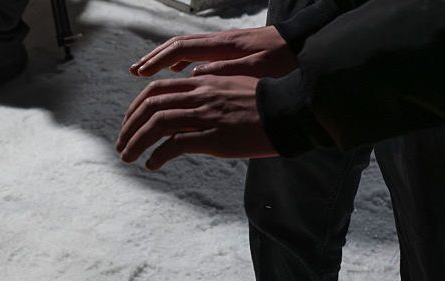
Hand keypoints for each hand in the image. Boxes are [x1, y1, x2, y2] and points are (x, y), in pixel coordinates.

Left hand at [116, 75, 277, 168]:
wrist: (288, 112)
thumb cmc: (263, 103)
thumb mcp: (232, 85)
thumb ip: (210, 84)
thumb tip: (194, 83)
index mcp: (202, 83)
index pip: (157, 90)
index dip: (136, 107)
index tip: (129, 123)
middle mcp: (199, 96)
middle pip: (150, 106)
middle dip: (129, 126)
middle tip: (121, 144)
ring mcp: (205, 116)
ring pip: (157, 125)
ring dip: (136, 142)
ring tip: (128, 157)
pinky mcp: (213, 137)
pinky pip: (175, 145)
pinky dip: (158, 155)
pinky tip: (152, 164)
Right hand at [130, 26, 296, 78]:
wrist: (310, 46)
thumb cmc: (287, 62)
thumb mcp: (258, 71)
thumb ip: (225, 71)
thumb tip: (193, 74)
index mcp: (224, 46)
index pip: (181, 49)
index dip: (158, 61)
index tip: (140, 74)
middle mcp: (221, 42)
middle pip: (178, 45)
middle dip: (154, 58)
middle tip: (134, 72)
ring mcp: (226, 45)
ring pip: (187, 48)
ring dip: (166, 60)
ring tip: (149, 74)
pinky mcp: (233, 51)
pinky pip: (199, 53)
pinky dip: (184, 62)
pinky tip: (181, 75)